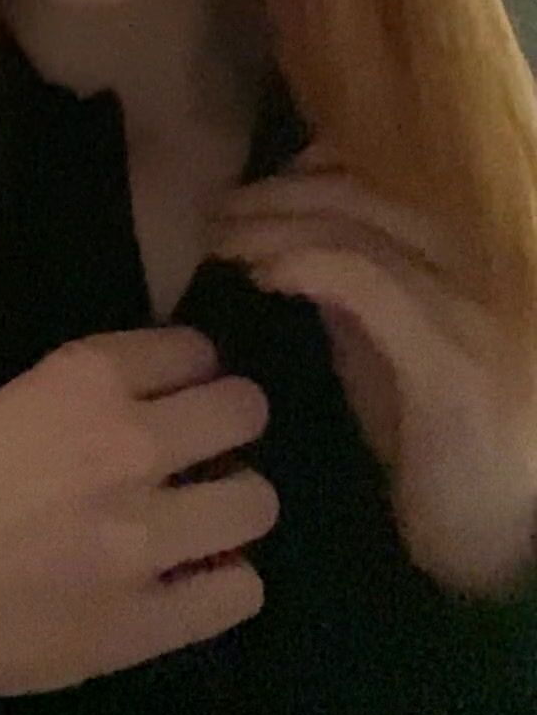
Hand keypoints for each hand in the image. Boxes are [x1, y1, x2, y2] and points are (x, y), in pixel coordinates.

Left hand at [205, 142, 536, 597]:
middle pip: (365, 192)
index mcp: (472, 256)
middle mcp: (483, 264)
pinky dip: (303, 265)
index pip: (386, 179)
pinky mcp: (449, 354)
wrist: (497, 541)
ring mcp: (472, 305)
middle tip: (218, 213)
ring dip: (276, 226)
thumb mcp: (393, 350)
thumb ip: (358, 290)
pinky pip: (364, 281)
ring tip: (222, 240)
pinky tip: (262, 274)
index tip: (249, 191)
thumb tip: (288, 238)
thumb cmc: (441, 450)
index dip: (310, 173)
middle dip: (279, 194)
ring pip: (357, 226)